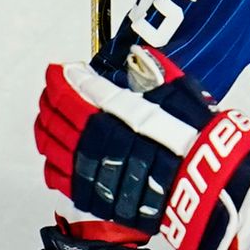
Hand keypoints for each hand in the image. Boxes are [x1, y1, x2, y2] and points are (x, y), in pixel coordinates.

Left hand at [34, 46, 249, 249]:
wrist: (204, 184)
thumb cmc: (196, 138)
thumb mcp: (181, 92)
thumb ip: (156, 71)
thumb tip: (142, 55)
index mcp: (112, 109)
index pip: (74, 88)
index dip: (62, 77)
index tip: (60, 70)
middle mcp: (94, 137)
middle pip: (57, 115)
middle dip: (51, 99)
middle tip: (52, 90)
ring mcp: (89, 167)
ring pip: (51, 144)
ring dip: (45, 127)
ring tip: (46, 118)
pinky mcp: (91, 194)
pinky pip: (57, 176)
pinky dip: (50, 162)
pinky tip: (54, 156)